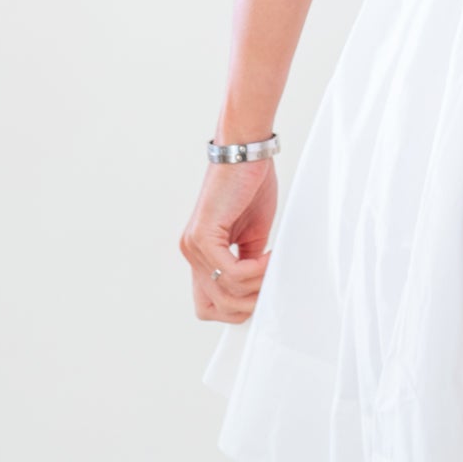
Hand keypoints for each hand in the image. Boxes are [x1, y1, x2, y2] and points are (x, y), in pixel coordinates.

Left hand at [180, 158, 275, 323]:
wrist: (245, 152)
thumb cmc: (251, 186)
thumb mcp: (252, 236)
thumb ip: (247, 263)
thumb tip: (258, 292)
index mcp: (200, 255)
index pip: (207, 305)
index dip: (235, 309)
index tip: (261, 293)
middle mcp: (191, 253)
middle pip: (214, 307)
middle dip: (248, 303)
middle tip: (270, 283)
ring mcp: (193, 246)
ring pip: (225, 292)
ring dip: (256, 284)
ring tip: (272, 264)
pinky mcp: (203, 235)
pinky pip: (230, 272)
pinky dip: (255, 270)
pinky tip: (268, 255)